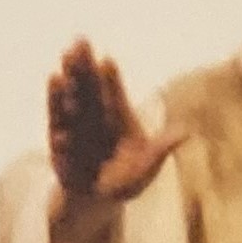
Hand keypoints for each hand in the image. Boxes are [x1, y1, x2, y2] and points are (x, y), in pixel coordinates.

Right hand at [47, 40, 187, 205]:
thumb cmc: (126, 178)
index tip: (108, 62)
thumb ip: (159, 150)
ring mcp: (75, 128)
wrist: (97, 199)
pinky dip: (57, 124)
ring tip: (59, 73)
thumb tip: (186, 133)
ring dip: (64, 88)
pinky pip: (57, 133)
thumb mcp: (146, 166)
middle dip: (82, 68)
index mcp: (117, 115)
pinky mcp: (59, 145)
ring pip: (69, 103)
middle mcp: (95, 116)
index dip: (111, 78)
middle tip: (78, 43)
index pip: (114, 93)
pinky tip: (55, 118)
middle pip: (88, 88)